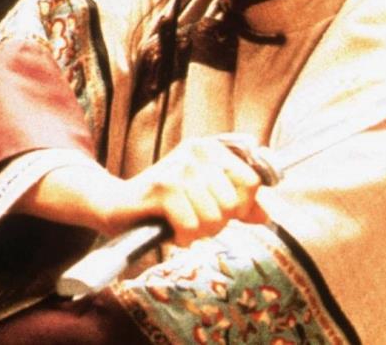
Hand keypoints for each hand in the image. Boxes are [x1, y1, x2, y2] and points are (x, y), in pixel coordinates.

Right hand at [118, 136, 268, 245]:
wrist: (119, 206)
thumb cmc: (167, 203)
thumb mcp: (207, 198)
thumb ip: (240, 203)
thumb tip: (266, 215)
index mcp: (212, 148)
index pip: (252, 182)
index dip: (242, 206)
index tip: (222, 210)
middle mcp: (197, 151)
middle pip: (234, 203)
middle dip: (217, 222)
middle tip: (195, 218)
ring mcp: (179, 167)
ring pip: (213, 217)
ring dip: (198, 232)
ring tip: (181, 222)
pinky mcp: (162, 187)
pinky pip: (191, 226)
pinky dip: (182, 237)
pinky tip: (170, 229)